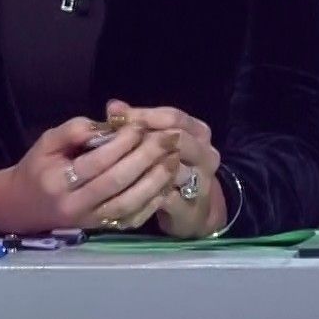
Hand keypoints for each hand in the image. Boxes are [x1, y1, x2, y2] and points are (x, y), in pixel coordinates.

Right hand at [0, 115, 184, 233]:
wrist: (22, 207)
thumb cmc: (37, 168)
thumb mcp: (47, 142)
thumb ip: (73, 130)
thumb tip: (105, 122)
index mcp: (58, 181)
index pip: (97, 161)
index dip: (123, 143)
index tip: (142, 125)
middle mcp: (74, 205)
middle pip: (117, 182)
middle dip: (147, 158)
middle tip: (169, 138)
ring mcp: (89, 221)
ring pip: (129, 203)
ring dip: (156, 181)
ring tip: (174, 158)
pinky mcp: (101, 229)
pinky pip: (131, 218)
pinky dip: (152, 202)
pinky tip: (168, 183)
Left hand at [103, 99, 226, 238]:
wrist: (194, 211)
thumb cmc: (171, 169)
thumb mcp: (160, 142)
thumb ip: (139, 124)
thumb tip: (113, 107)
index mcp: (199, 133)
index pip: (174, 117)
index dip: (143, 114)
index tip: (113, 115)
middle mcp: (206, 154)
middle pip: (177, 138)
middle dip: (142, 139)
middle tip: (113, 141)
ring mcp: (201, 181)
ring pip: (172, 168)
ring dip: (143, 166)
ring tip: (116, 165)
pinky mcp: (190, 207)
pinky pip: (165, 197)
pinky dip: (144, 193)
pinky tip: (122, 192)